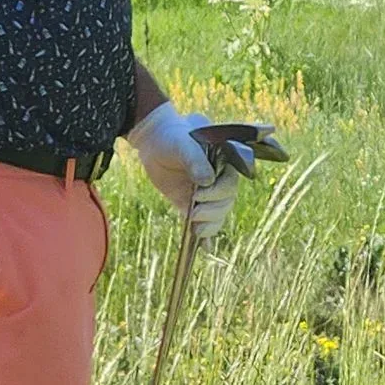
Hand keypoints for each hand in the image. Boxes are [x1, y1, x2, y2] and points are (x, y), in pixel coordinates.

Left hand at [128, 102, 240, 244]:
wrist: (153, 141)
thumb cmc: (171, 136)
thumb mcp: (182, 143)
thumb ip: (195, 159)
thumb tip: (208, 180)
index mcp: (224, 161)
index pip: (231, 181)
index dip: (219, 192)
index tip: (200, 194)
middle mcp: (219, 178)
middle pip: (226, 201)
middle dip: (213, 210)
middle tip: (194, 212)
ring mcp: (208, 193)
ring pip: (219, 214)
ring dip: (210, 224)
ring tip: (195, 229)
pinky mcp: (194, 204)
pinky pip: (205, 222)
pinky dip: (207, 237)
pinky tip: (205, 248)